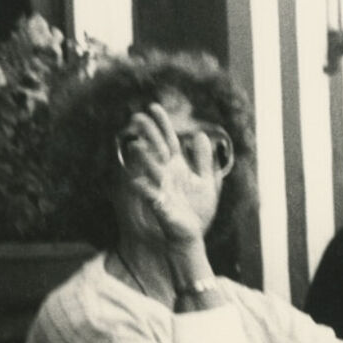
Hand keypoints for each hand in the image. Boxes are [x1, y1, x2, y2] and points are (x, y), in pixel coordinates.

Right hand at [119, 103, 222, 248]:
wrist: (192, 235)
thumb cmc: (196, 209)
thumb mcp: (206, 182)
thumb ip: (204, 160)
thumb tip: (200, 135)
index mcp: (177, 166)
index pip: (168, 140)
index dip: (162, 124)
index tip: (153, 107)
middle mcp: (167, 174)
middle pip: (157, 149)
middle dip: (148, 135)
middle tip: (137, 117)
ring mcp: (162, 188)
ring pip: (151, 170)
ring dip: (144, 159)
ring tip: (136, 146)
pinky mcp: (161, 206)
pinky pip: (150, 195)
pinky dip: (144, 188)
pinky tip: (136, 180)